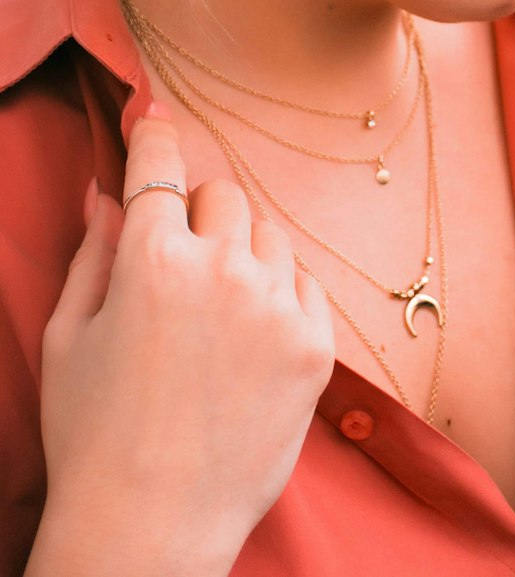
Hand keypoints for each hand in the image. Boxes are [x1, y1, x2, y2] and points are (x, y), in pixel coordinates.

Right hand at [36, 106, 334, 570]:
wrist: (153, 526)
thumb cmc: (93, 434)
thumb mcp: (69, 337)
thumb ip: (94, 252)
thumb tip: (109, 191)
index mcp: (151, 259)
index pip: (160, 163)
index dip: (155, 135)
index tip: (155, 118)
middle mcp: (221, 269)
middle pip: (223, 194)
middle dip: (199, 215)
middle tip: (180, 266)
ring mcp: (275, 306)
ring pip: (267, 235)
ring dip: (241, 254)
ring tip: (213, 317)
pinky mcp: (315, 344)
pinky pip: (303, 283)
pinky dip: (278, 295)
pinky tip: (248, 340)